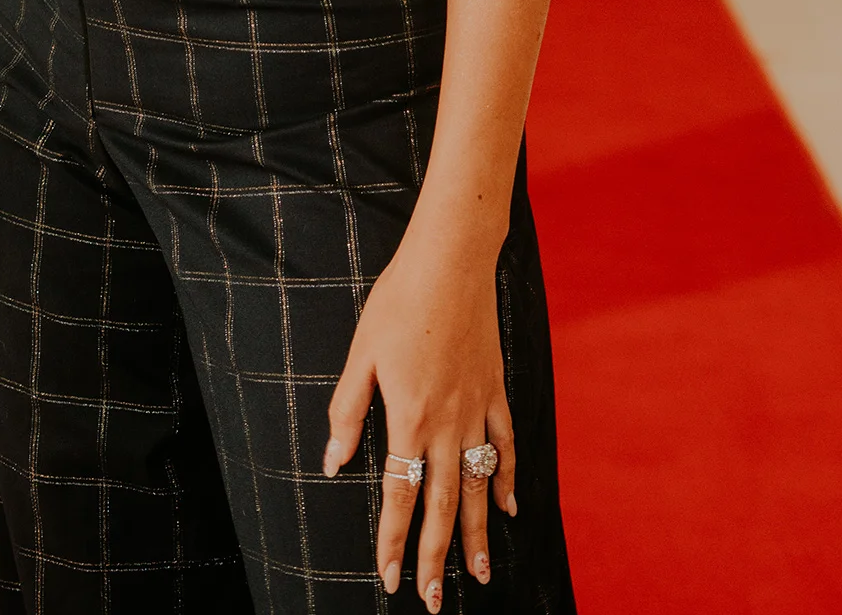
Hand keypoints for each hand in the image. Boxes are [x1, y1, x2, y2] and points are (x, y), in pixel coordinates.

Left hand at [322, 233, 515, 605]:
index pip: (400, 494)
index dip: (394, 541)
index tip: (391, 578)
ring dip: (477, 533)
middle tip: (432, 599)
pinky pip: (506, 443)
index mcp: (409, 415)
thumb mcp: (361, 353)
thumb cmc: (399, 301)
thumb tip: (333, 461)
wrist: (451, 260)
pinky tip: (509, 509)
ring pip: (478, 485)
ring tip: (479, 575)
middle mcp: (447, 421)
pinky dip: (508, 479)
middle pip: (442, 503)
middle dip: (437, 556)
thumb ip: (348, 410)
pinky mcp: (496, 388)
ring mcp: (477, 407)